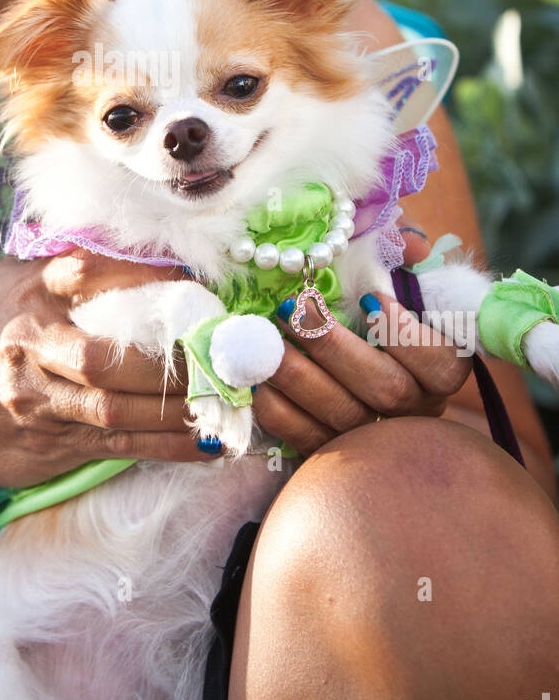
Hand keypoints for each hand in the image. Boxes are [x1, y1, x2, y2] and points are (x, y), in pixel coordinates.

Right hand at [0, 248, 219, 492]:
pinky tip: (207, 442)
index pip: (90, 271)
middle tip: (220, 352)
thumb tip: (137, 239)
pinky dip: (168, 445)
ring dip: (178, 405)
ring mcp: (37, 398)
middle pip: (105, 353)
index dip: (148, 274)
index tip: (196, 281)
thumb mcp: (12, 285)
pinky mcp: (52, 440)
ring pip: (116, 405)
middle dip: (170, 357)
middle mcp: (29, 342)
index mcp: (27, 290)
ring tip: (227, 396)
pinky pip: (120, 443)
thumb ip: (63, 259)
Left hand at [251, 230, 472, 457]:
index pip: (441, 364)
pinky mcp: (331, 454)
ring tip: (264, 337)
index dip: (406, 335)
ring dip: (297, 373)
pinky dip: (277, 407)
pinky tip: (257, 376)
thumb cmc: (372, 313)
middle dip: (333, 345)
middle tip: (291, 308)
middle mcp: (412, 410)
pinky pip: (305, 438)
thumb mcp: (396, 280)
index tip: (369, 298)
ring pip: (342, 415)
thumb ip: (406, 257)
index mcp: (437, 373)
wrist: (337, 367)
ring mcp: (372, 438)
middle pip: (385, 389)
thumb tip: (411, 245)